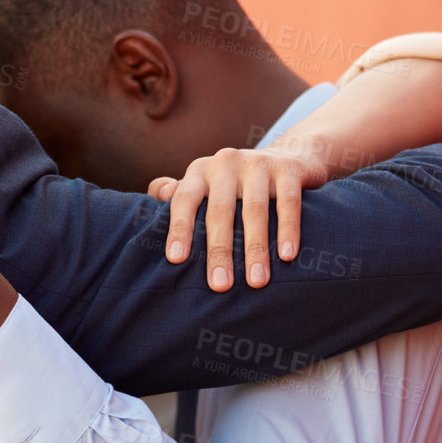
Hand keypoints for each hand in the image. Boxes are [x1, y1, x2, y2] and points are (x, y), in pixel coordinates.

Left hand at [148, 146, 331, 290]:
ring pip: (255, 211)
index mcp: (199, 172)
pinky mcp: (288, 169)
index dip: (179, 228)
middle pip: (219, 212)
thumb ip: (177, 195)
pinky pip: (288, 203)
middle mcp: (225, 164)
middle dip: (219, 251)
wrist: (288, 157)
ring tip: (256, 282)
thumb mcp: (204, 185)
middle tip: (219, 286)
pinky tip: (287, 256)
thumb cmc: (235, 184)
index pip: (184, 200)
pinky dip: (288, 230)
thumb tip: (153, 202)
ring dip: (255, 249)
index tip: (176, 259)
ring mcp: (257, 164)